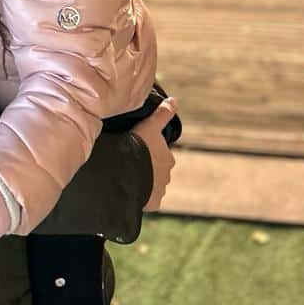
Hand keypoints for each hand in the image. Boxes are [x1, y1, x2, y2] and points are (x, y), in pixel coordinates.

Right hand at [132, 97, 177, 212]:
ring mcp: (159, 191)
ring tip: (128, 177)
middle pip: (157, 172)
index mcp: (168, 159)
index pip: (161, 157)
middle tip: (132, 163)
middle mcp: (167, 176)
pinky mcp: (152, 204)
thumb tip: (175, 100)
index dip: (150, 153)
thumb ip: (162, 113)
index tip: (139, 151)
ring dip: (144, 182)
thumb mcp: (150, 124)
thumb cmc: (140, 145)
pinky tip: (131, 190)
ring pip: (152, 186)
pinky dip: (142, 197)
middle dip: (148, 169)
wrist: (129, 169)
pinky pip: (148, 201)